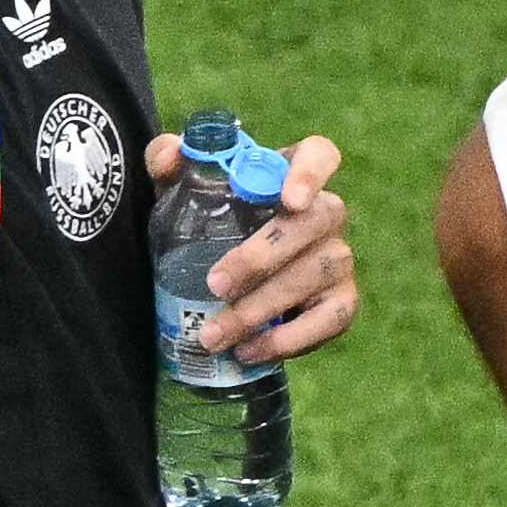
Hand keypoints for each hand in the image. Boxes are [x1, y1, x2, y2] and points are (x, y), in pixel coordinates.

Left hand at [149, 131, 358, 363]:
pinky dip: (290, 339)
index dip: (312, 173)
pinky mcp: (341, 302)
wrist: (220, 284)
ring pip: (317, 274)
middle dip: (263, 256)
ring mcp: (338, 258)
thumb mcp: (177, 191)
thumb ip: (165, 162)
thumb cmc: (204, 224)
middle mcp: (324, 214)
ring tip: (215, 333)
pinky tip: (250, 351)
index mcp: (289, 176)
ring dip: (263, 307)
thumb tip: (171, 158)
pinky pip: (331, 320)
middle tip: (214, 285)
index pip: (320, 155)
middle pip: (317, 220)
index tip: (289, 201)